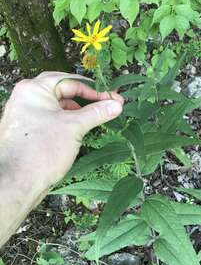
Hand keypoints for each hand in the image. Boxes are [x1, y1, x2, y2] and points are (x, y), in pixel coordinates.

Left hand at [0, 71, 123, 186]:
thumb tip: (116, 105)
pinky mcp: (30, 130)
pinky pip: (53, 119)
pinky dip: (68, 121)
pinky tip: (81, 129)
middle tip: (107, 104)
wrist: (19, 182)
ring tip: (97, 118)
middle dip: (87, 98)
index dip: (94, 90)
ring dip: (79, 111)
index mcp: (34, 89)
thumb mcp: (74, 127)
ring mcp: (27, 114)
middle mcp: (27, 98)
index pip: (70, 81)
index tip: (113, 99)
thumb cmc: (42, 151)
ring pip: (59, 106)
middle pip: (64, 91)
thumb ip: (97, 113)